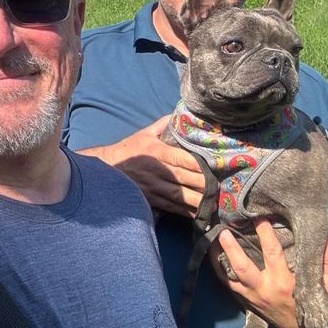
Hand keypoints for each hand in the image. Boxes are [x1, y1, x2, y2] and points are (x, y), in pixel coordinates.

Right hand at [81, 116, 205, 216]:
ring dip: (197, 200)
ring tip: (214, 204)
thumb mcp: (145, 134)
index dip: (198, 164)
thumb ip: (164, 125)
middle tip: (220, 187)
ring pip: (178, 195)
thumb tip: (181, 114)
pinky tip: (198, 213)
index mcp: (155, 151)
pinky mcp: (149, 198)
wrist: (107, 168)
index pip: (181, 158)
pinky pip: (170, 206)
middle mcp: (155, 169)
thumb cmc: (129, 149)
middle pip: (183, 178)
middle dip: (203, 184)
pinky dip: (185, 211)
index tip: (215, 167)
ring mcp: (152, 186)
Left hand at [211, 218, 327, 327]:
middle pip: (242, 267)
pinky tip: (210, 253)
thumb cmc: (316, 302)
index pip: (272, 253)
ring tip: (211, 237)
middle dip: (231, 248)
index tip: (260, 217)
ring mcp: (251, 295)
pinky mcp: (244, 299)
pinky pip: (226, 284)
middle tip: (223, 230)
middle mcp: (264, 289)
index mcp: (284, 282)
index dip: (265, 234)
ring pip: (228, 276)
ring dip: (218, 257)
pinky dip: (217, 269)